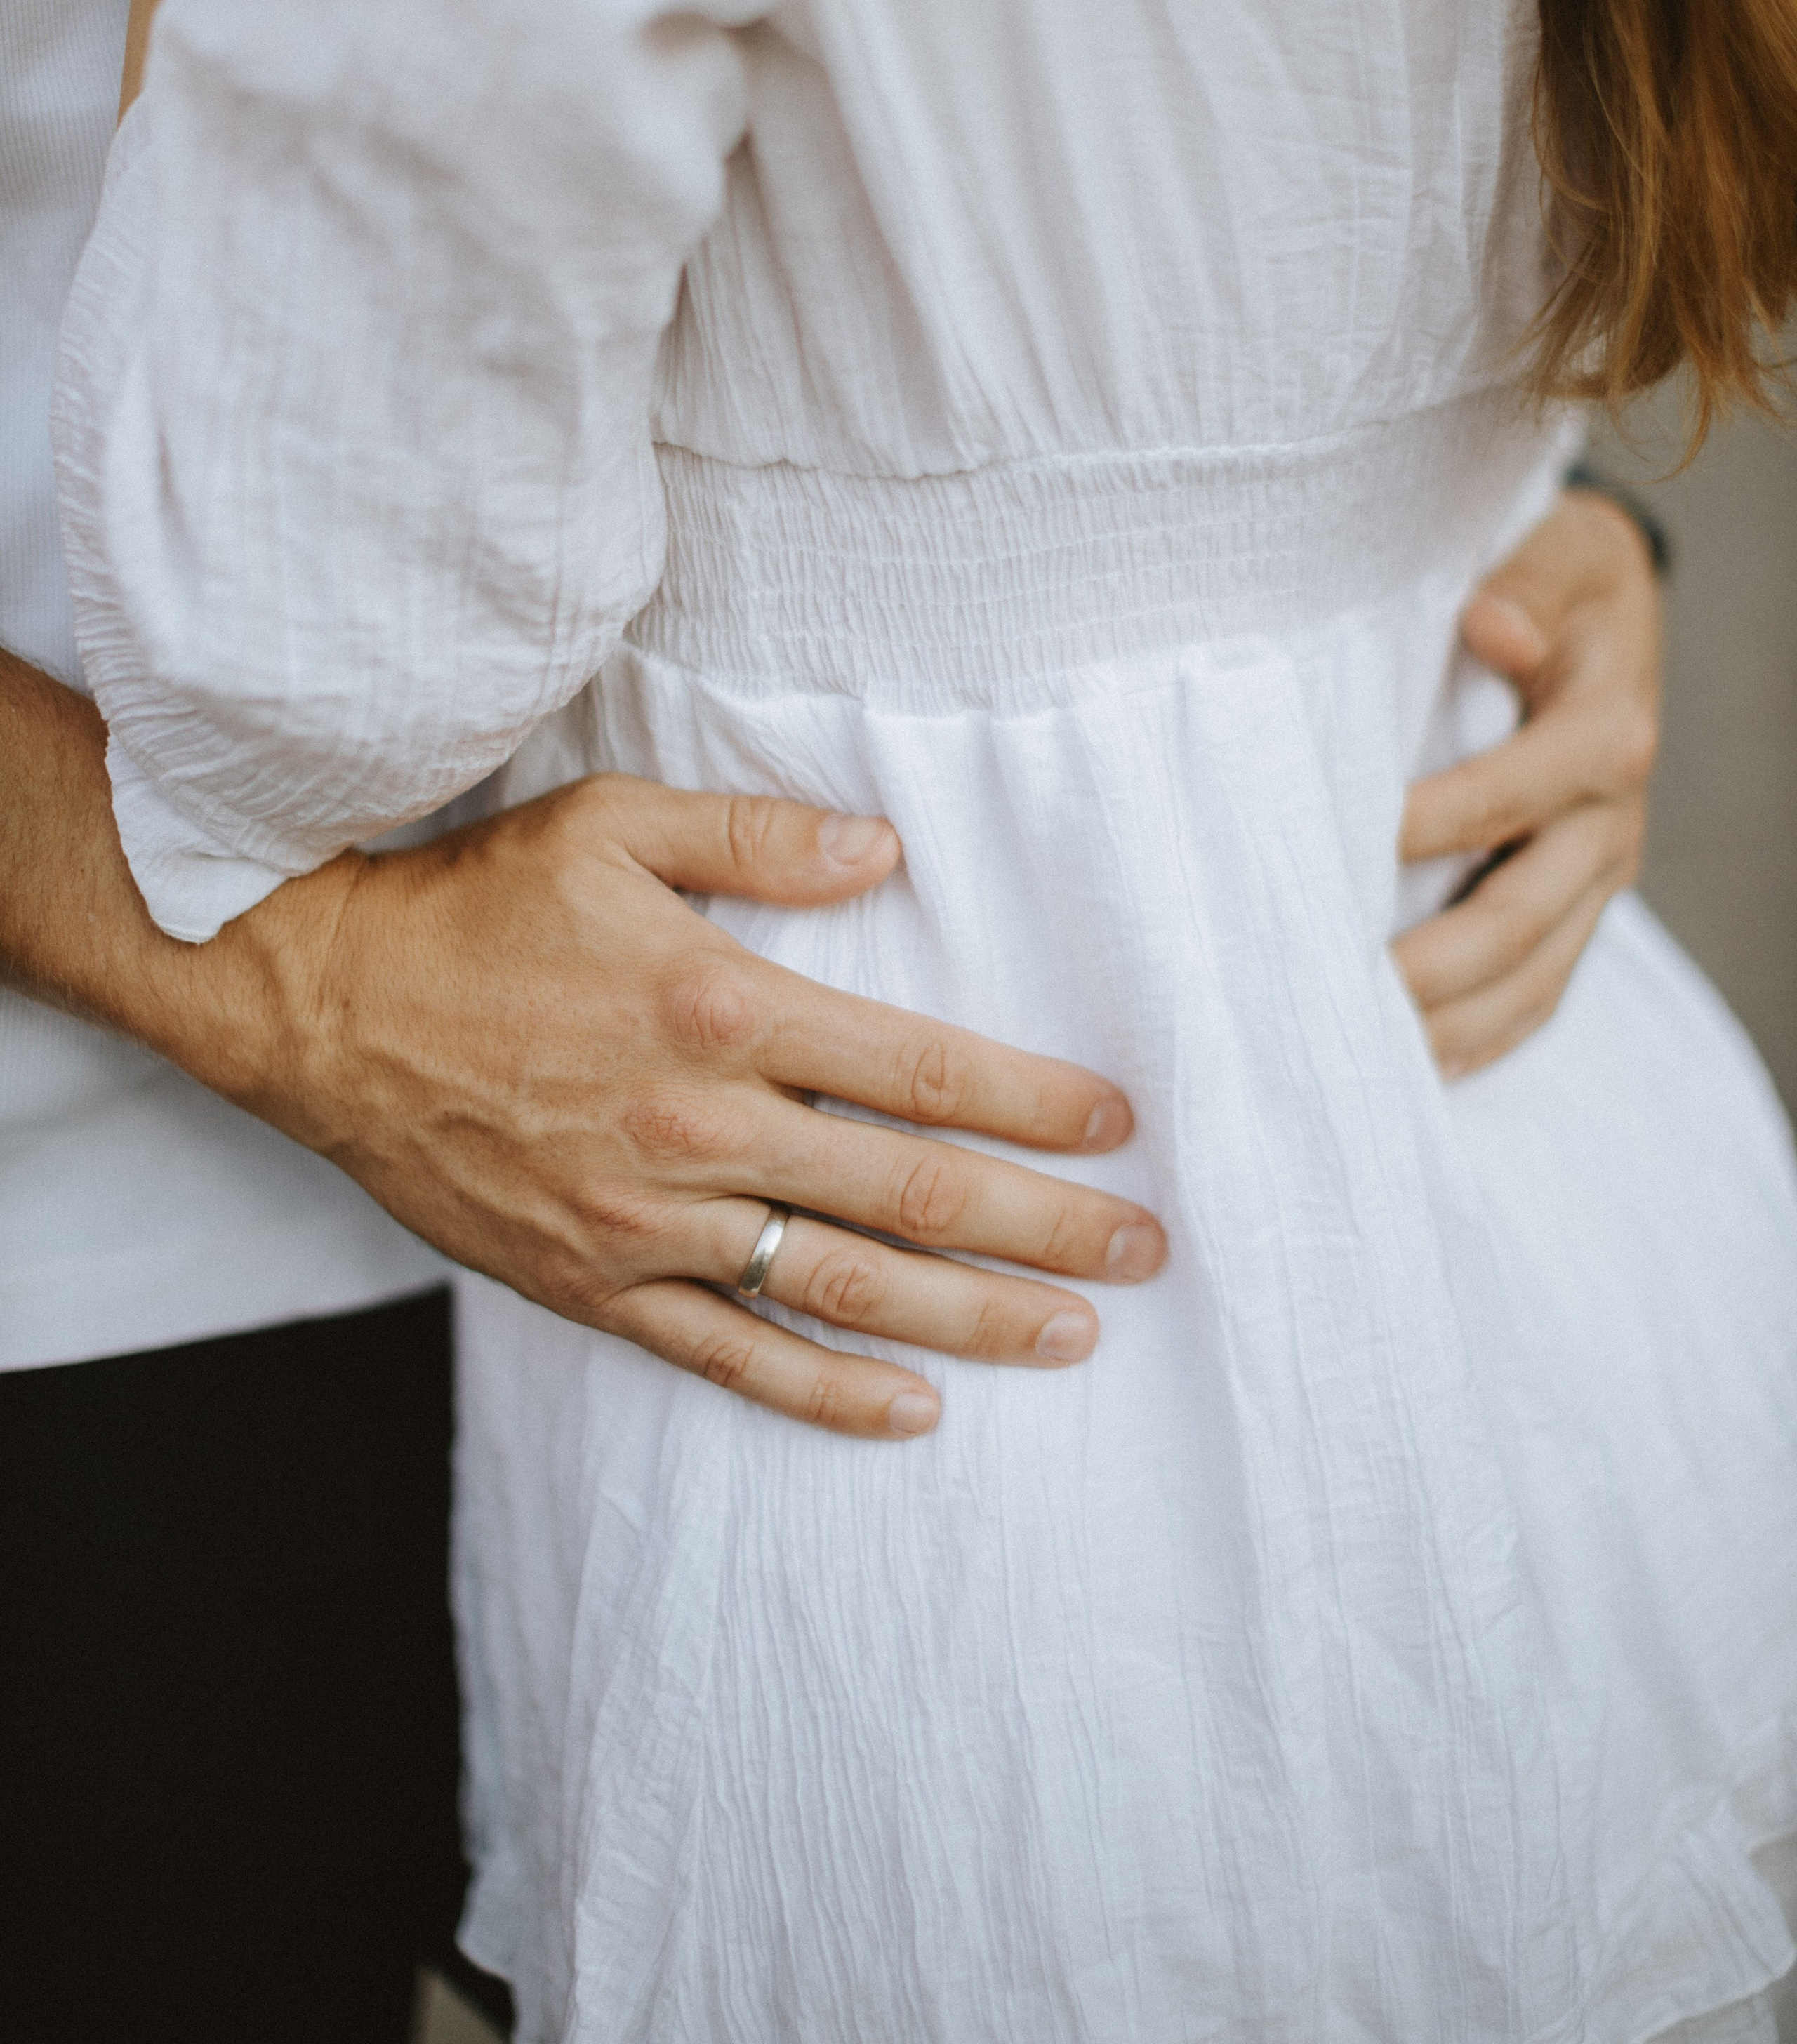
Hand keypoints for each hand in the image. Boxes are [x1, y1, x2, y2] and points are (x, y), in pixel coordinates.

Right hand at [200, 775, 1162, 1441]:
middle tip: (1148, 1248)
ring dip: (970, 1319)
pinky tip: (913, 1414)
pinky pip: (728, 1357)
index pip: (918, 1069)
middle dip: (1045, 1226)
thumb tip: (887, 847)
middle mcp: (697, 1128)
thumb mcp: (611, 824)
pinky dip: (825, 1395)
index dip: (1032, 1102)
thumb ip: (759, 836)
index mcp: (717, 1007)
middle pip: (910, 1192)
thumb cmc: (473, 905)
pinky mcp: (593, 1284)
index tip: (1117, 1124)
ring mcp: (646, 1223)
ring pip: (842, 1289)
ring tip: (1073, 1335)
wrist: (319, 1007)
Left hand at [1393, 487, 1661, 1077]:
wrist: (1612, 609)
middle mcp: (1611, 818)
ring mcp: (1600, 871)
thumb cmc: (1566, 577)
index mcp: (1604, 733)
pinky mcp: (1582, 901)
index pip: (1504, 799)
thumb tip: (1491, 627)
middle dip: (1429, 968)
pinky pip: (1544, 986)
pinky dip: (1488, 1033)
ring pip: (1533, 973)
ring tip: (1364, 1062)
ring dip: (1451, 1022)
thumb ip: (1527, 585)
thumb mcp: (1564, 550)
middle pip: (1519, 916)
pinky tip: (1423, 1065)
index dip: (1426, 830)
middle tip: (1335, 997)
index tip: (1340, 856)